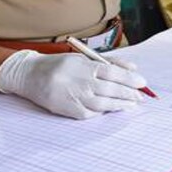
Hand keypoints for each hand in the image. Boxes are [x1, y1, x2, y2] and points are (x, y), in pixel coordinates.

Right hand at [0, 50, 146, 119]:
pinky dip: (101, 113)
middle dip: (128, 94)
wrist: (29, 74)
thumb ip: (108, 61)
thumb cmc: (60, 64)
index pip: (112, 72)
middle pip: (110, 89)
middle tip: (140, 97)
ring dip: (119, 105)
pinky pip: (89, 113)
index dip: (129, 78)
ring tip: (131, 105)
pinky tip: (110, 110)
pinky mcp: (66, 109)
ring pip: (102, 104)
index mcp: (83, 65)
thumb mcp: (83, 57)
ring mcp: (72, 96)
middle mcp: (79, 81)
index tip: (142, 83)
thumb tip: (132, 67)